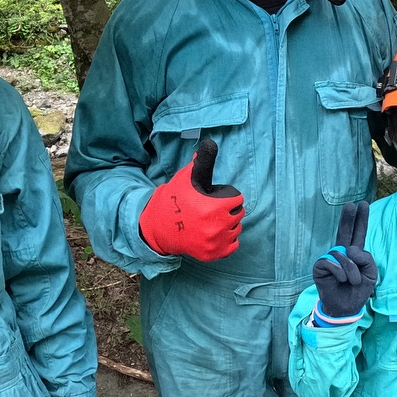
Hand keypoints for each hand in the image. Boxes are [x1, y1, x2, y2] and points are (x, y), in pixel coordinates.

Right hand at [138, 138, 243, 260]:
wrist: (158, 227)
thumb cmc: (174, 199)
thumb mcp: (186, 177)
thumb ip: (202, 161)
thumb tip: (210, 142)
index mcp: (213, 207)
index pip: (237, 199)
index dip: (227, 195)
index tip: (216, 197)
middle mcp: (216, 227)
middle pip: (238, 214)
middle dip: (228, 209)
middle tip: (212, 208)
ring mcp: (215, 243)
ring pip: (236, 230)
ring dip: (228, 224)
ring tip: (212, 220)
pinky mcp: (212, 254)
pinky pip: (233, 245)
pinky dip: (227, 240)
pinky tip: (214, 233)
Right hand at [311, 201, 375, 324]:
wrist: (346, 308)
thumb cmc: (358, 290)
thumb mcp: (371, 274)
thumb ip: (366, 258)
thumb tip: (350, 249)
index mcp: (355, 253)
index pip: (358, 233)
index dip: (361, 220)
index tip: (363, 204)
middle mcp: (342, 253)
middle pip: (344, 231)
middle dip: (348, 218)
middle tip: (350, 205)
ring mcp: (330, 259)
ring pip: (342, 254)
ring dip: (351, 270)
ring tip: (352, 281)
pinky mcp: (320, 266)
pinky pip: (331, 262)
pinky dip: (339, 272)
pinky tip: (340, 280)